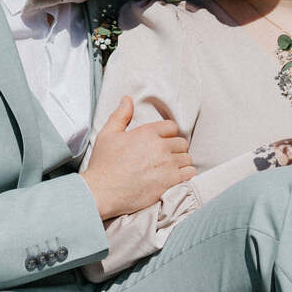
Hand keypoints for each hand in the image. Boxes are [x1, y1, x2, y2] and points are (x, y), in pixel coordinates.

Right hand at [80, 96, 194, 219]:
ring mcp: (166, 164)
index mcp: (146, 133)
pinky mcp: (170, 181)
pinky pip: (189, 172)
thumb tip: (127, 99)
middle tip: (167, 156)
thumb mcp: (107, 135)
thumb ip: (121, 115)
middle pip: (182, 142)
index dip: (168, 134)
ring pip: (187, 158)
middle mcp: (159, 146)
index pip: (172, 126)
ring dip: (181, 162)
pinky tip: (177, 177)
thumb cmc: (103, 164)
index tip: (162, 142)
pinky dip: (186, 174)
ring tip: (171, 168)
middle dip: (176, 148)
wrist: (101, 192)